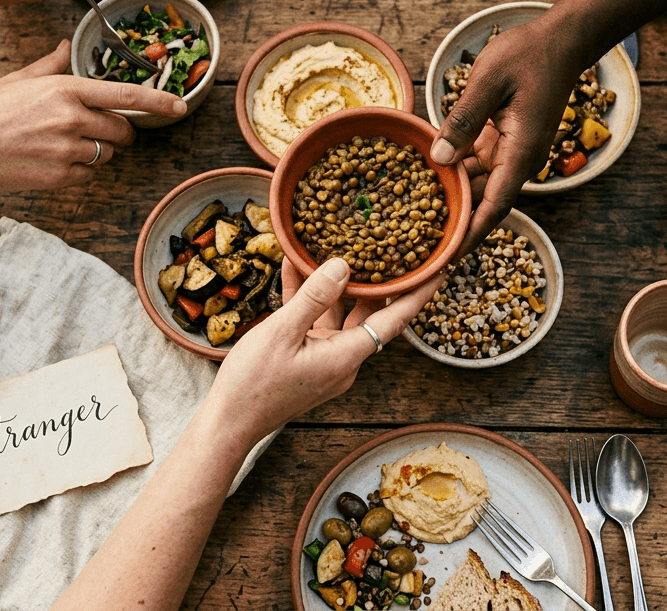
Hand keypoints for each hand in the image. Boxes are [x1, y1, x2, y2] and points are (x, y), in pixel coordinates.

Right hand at [0, 40, 186, 190]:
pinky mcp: (60, 177)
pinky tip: (50, 160)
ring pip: (106, 154)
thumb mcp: (20, 79)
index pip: (125, 96)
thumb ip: (52, 65)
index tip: (180, 106)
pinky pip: (88, 175)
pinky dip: (79, 170)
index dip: (158, 102)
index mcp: (65, 89)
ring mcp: (67, 151)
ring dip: (96, 150)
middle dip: (118, 131)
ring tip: (60, 143)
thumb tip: (67, 45)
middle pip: (122, 130)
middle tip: (94, 128)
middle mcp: (71, 119)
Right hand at [207, 257, 444, 446]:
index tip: (438, 269)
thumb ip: (314, 296)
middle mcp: (343, 359)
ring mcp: (324, 360)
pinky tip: (295, 266)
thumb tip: (343, 264)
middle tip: (391, 245)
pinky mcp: (306, 359)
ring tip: (339, 244)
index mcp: (346, 357)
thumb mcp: (281, 333)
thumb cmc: (253, 385)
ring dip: (335, 283)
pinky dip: (308, 297)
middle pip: (369, 313)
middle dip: (378, 280)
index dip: (417, 294)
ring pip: (339, 313)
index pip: (394, 321)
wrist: (228, 423)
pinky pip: (314, 321)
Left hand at [432, 17, 584, 254]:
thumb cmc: (529, 55)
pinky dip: (457, 169)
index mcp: (521, 152)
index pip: (495, 206)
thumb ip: (462, 121)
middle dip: (456, 220)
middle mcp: (519, 158)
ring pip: (479, 183)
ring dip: (454, 194)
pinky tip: (428, 171)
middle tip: (420, 241)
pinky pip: (478, 162)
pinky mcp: (505, 138)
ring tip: (416, 212)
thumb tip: (439, 158)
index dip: (471, 234)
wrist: (562, 40)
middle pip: (485, 200)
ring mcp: (513, 150)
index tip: (449, 257)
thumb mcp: (488, 82)